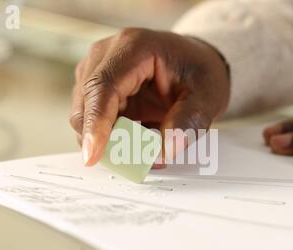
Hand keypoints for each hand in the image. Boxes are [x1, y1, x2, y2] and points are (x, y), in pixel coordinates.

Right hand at [70, 28, 229, 166]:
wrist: (195, 63)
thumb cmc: (199, 72)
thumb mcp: (207, 96)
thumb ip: (188, 123)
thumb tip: (163, 152)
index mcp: (134, 47)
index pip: (103, 86)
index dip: (96, 123)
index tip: (92, 155)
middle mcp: (106, 54)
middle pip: (87, 104)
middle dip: (104, 139)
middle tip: (138, 160)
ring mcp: (96, 70)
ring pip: (85, 116)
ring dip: (109, 139)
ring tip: (148, 140)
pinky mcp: (95, 88)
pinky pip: (92, 121)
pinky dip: (111, 137)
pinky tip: (138, 135)